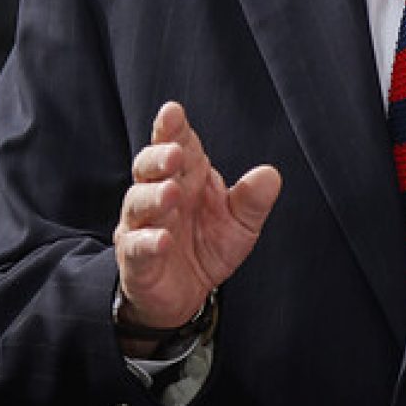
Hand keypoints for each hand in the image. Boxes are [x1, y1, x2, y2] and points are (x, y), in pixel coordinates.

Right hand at [113, 101, 281, 335]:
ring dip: (153, 196)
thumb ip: (252, 200)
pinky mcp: (135, 258)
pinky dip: (148, 242)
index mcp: (186, 175)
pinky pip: (136, 247)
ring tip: (171, 193)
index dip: (171, 127)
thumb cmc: (208, 244)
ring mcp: (142, 224)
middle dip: (158, 156)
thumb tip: (270, 175)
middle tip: (175, 153)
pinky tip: (162, 240)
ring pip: (138, 202)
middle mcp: (158, 192)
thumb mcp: (239, 223)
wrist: (186, 293)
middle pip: (149, 165)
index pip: (176, 143)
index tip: (172, 111)